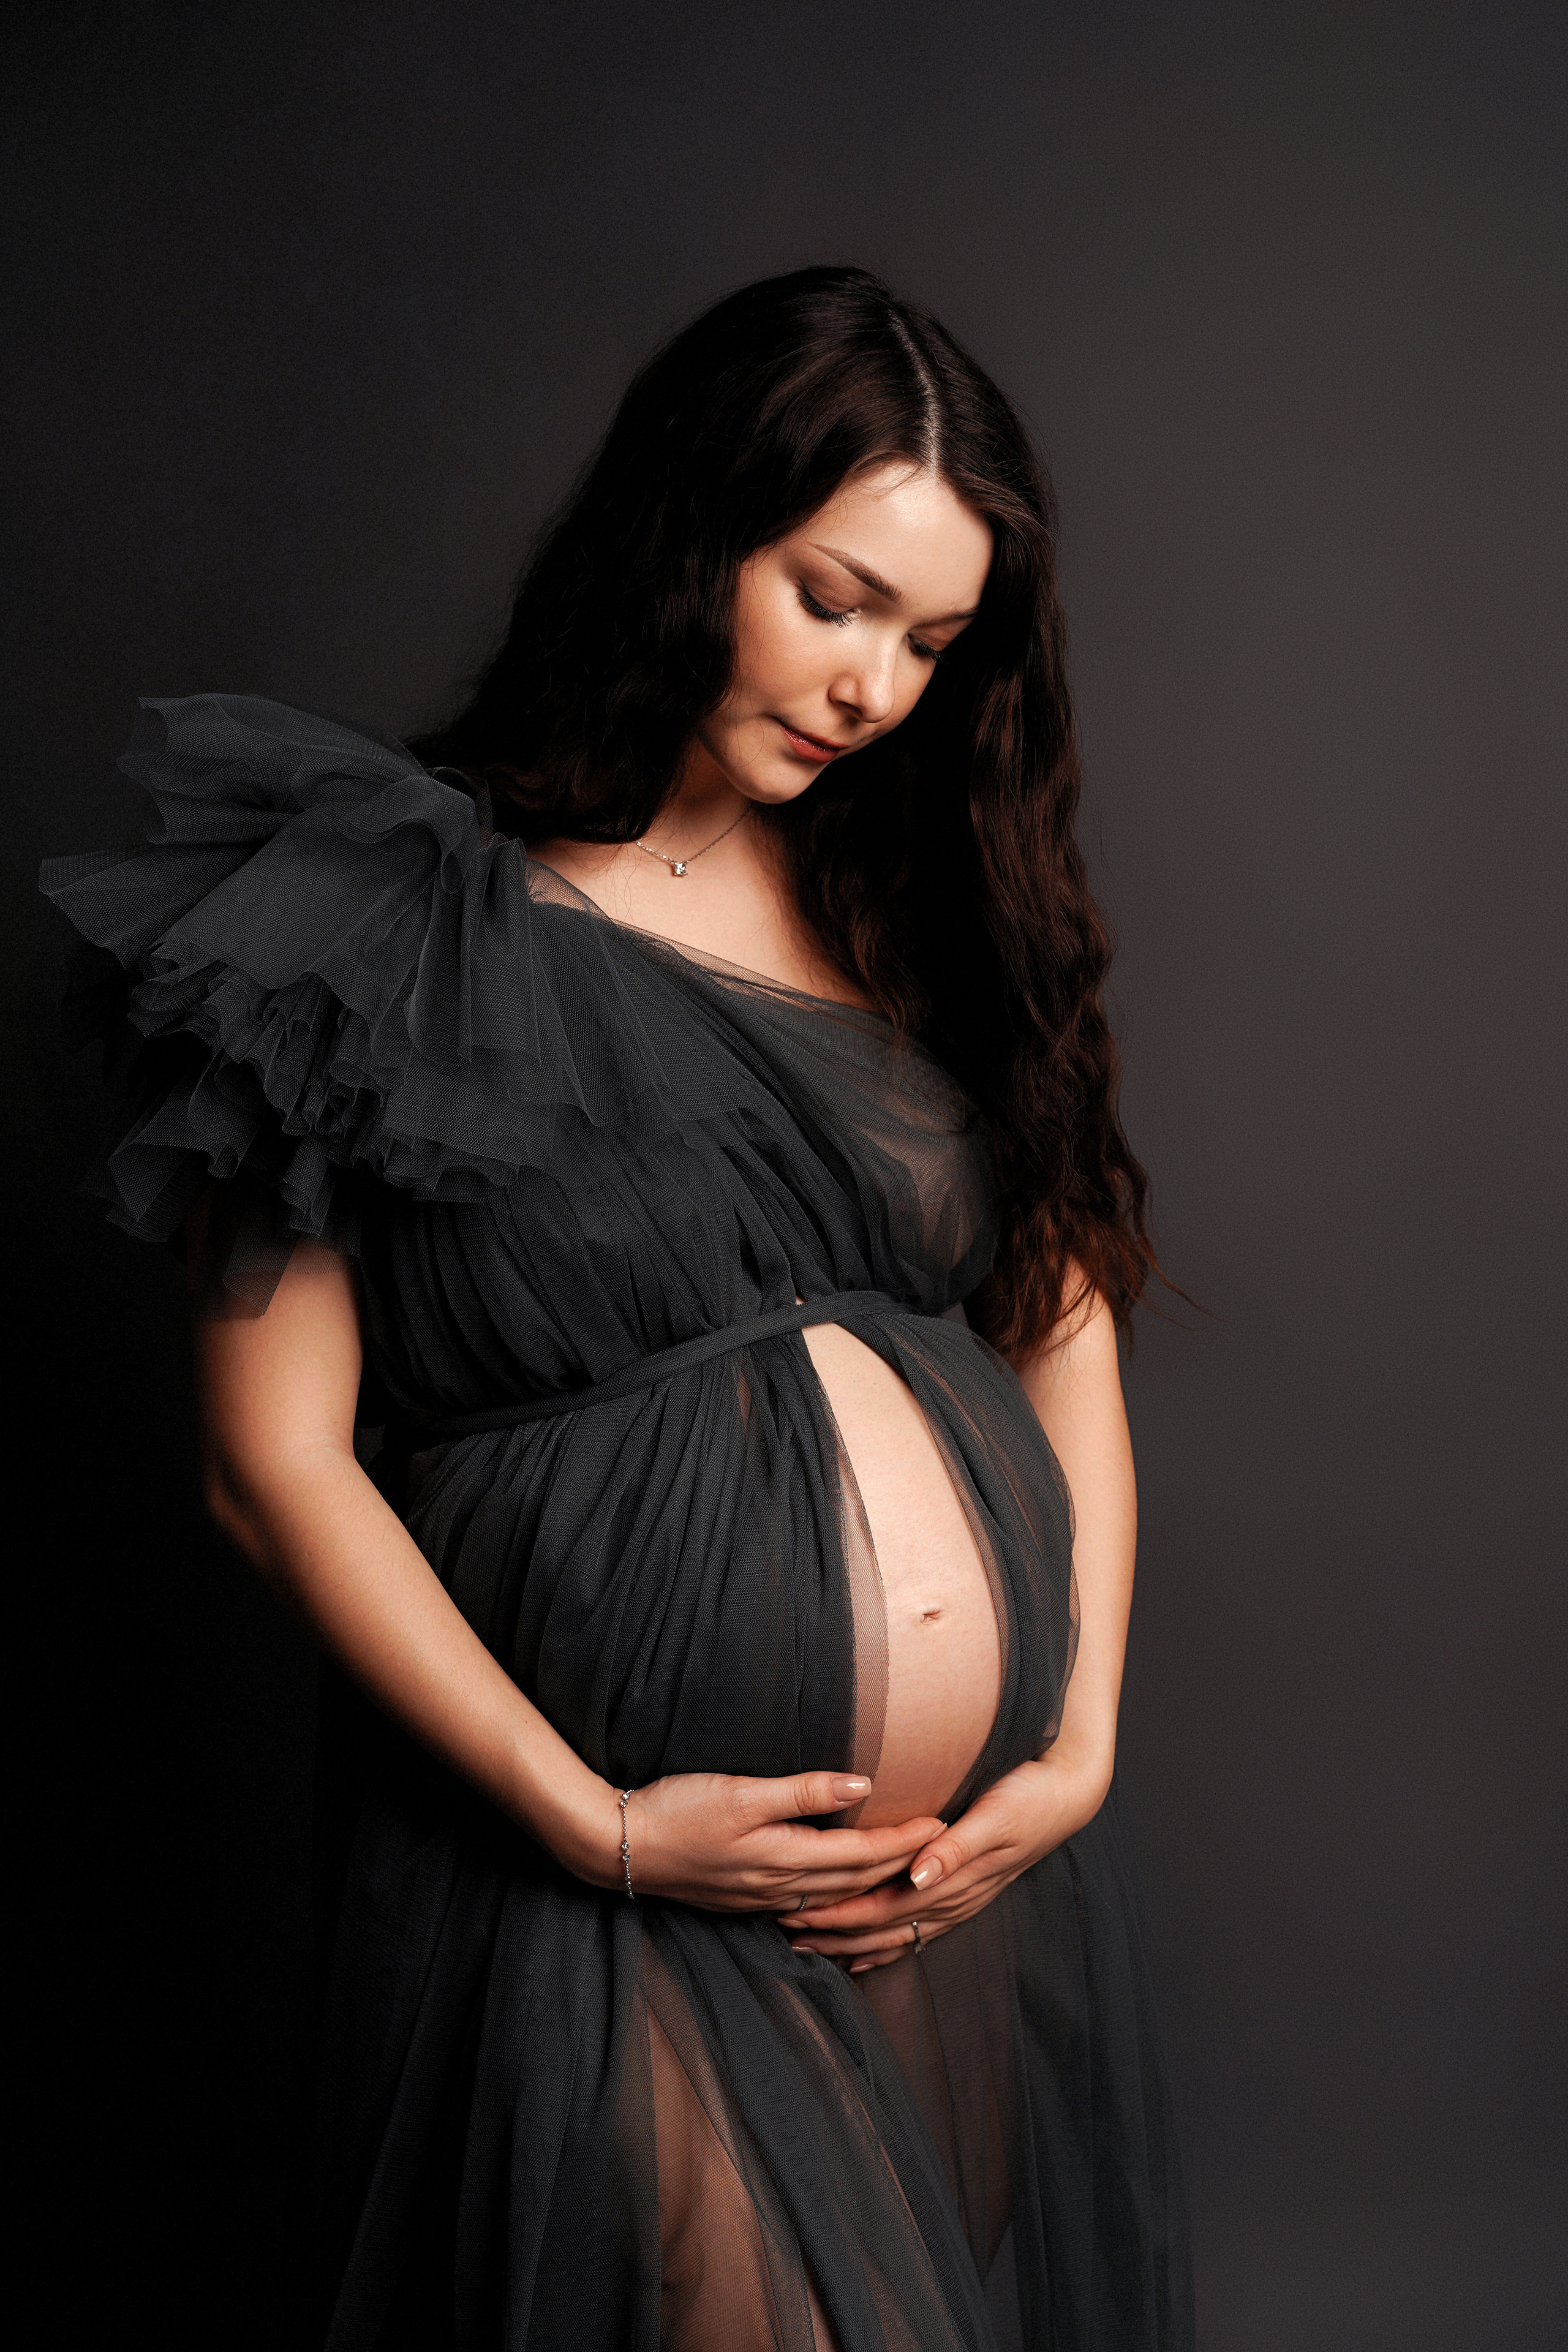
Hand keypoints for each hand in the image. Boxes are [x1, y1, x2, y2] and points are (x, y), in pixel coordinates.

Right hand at [580, 1770, 946, 1913]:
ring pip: (833, 1899)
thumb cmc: (678, 1810)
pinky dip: (836, 1899)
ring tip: (903, 1872)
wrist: (619, 1848)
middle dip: (901, 1867)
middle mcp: (780, 1889)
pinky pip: (806, 1905)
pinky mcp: (743, 1898)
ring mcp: (760, 1899)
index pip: (864, 1856)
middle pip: (856, 1883)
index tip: (942, 1826)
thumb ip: (803, 1791)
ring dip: (872, 1888)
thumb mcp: (742, 1792)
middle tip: (940, 1850)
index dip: (906, 1842)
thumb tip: (861, 1786)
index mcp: (785, 1860)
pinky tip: (841, 1895)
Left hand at [781, 1747, 1111, 1970]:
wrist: (1069, 1794)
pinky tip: (867, 1953)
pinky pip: (922, 1928)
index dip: (841, 1914)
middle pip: (885, 1925)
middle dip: (837, 1932)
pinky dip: (891, 1944)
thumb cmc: (1029, 1797)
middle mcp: (954, 1896)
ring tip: (812, 1946)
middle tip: (788, 1932)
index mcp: (954, 1878)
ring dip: (855, 1941)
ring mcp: (962, 1897)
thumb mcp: (994, 1817)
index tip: (799, 1914)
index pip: (885, 1906)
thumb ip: (955, 1848)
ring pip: (900, 1932)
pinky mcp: (967, 1889)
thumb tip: (918, 1876)